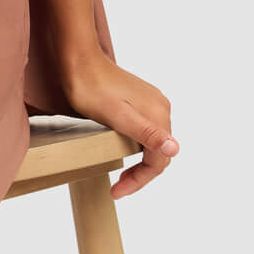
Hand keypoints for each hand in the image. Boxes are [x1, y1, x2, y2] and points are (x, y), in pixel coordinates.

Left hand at [58, 54, 178, 198]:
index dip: (140, 180)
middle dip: (140, 175)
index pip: (159, 159)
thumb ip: (146, 134)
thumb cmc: (91, 89)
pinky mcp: (141, 100)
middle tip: (118, 189)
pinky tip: (123, 152)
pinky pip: (146, 131)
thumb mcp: (117, 117)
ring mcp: (152, 103)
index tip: (118, 192)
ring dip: (139, 163)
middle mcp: (161, 108)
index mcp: (158, 114)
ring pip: (153, 143)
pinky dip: (137, 148)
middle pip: (158, 153)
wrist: (79, 61)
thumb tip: (174, 149)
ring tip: (120, 177)